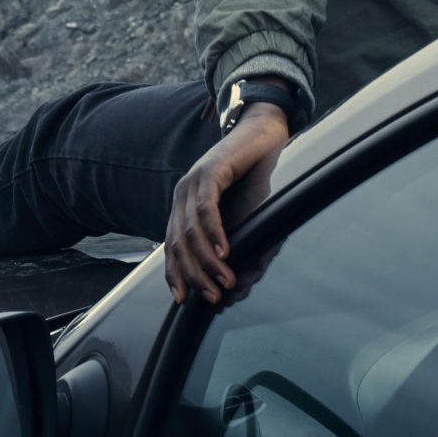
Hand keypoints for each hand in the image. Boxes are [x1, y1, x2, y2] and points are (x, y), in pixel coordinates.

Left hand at [167, 106, 289, 305]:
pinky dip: (214, 233)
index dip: (175, 274)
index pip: (172, 246)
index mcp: (185, 206)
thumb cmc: (256, 177)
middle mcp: (182, 195)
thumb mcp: (244, 217)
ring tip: (223, 280)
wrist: (265, 136)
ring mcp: (193, 182)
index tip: (182, 300)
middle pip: (178, 243)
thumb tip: (234, 283)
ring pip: (191, 230)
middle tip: (213, 296)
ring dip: (207, 261)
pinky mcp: (210, 172)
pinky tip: (225, 252)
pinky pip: (206, 209)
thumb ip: (236, 245)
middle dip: (194, 274)